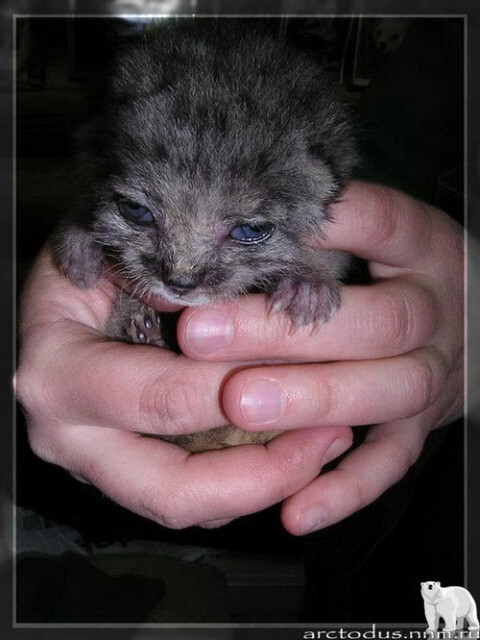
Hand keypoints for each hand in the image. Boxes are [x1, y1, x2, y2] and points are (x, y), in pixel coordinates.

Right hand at [15, 250, 349, 528]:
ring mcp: (92, 463)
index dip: (241, 389)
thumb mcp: (122, 246)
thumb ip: (178, 276)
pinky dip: (244, 483)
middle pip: (172, 492)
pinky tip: (289, 447)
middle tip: (327, 439)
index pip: (164, 398)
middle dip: (262, 476)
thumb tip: (262, 309)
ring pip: (186, 508)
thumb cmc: (92, 260)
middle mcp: (66, 435)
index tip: (308, 371)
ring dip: (263, 485)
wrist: (57, 296)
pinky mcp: (120, 471)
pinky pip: (189, 498)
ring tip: (324, 442)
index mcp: (60, 373)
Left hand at [177, 181, 464, 534]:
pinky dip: (346, 488)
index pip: (382, 224)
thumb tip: (247, 212)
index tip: (255, 225)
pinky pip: (392, 462)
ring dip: (311, 401)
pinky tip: (294, 509)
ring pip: (385, 393)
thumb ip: (335, 226)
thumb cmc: (407, 269)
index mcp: (424, 248)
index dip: (329, 225)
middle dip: (287, 332)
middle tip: (201, 335)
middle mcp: (437, 312)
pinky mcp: (423, 426)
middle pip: (377, 323)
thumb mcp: (387, 233)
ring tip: (237, 403)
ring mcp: (435, 375)